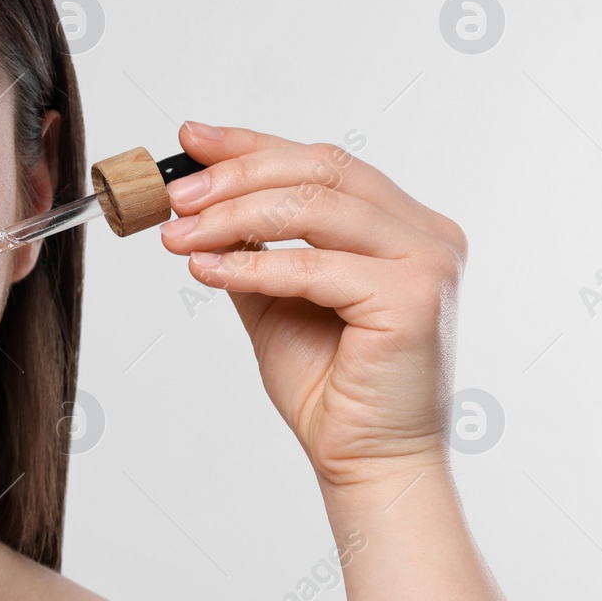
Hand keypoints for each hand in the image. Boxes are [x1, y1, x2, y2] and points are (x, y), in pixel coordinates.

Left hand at [157, 122, 467, 488]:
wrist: (364, 460)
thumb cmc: (328, 384)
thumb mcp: (274, 295)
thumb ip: (251, 243)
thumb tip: (197, 194)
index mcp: (402, 223)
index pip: (321, 161)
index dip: (251, 145)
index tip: (190, 140)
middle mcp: (425, 232)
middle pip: (320, 170)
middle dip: (235, 176)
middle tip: (174, 196)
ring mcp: (427, 260)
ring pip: (313, 208)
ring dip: (232, 217)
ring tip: (178, 236)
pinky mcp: (414, 298)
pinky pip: (313, 267)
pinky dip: (251, 266)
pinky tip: (206, 272)